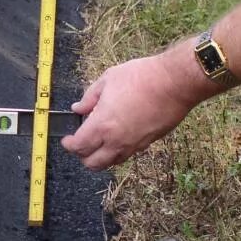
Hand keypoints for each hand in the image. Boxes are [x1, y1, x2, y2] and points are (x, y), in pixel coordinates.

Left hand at [61, 45, 208, 170]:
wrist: (174, 83)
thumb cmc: (141, 77)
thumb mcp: (108, 79)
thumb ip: (90, 97)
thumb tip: (78, 108)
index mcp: (102, 125)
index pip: (79, 146)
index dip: (69, 145)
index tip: (66, 139)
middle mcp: (117, 141)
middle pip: (93, 163)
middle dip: (82, 156)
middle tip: (80, 143)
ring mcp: (134, 145)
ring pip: (111, 163)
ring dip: (100, 157)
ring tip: (99, 142)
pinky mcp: (148, 143)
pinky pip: (128, 155)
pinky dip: (118, 152)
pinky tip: (118, 137)